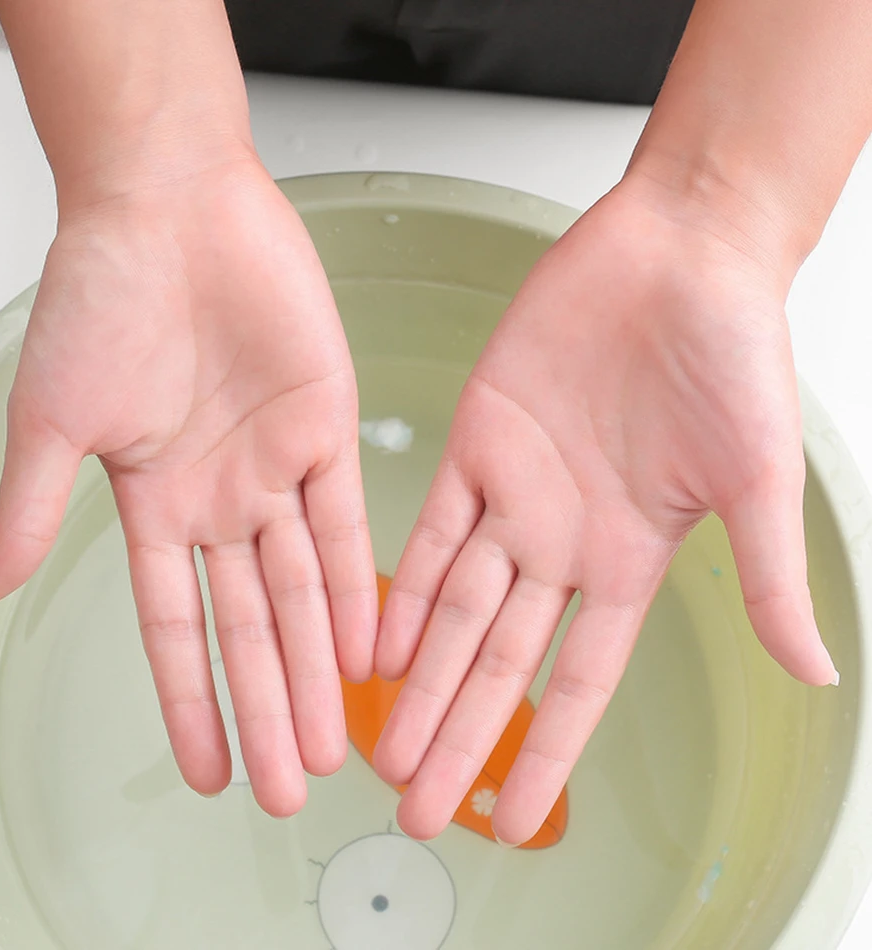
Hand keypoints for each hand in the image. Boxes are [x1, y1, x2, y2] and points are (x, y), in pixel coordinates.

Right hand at [0, 157, 376, 813]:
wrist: (168, 211)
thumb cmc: (102, 298)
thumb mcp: (53, 422)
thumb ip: (33, 515)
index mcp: (155, 505)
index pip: (178, 630)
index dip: (192, 703)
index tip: (212, 771)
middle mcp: (223, 499)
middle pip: (253, 629)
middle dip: (270, 710)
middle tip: (289, 788)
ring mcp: (277, 469)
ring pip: (306, 592)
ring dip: (320, 670)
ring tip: (335, 743)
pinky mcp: (327, 427)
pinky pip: (349, 525)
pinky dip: (361, 586)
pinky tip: (373, 649)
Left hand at [372, 179, 837, 844]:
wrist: (679, 254)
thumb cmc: (734, 355)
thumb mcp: (757, 480)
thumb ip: (766, 579)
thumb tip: (820, 674)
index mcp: (626, 561)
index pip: (575, 682)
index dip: (542, 752)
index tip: (512, 820)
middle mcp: (561, 541)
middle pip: (497, 661)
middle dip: (457, 735)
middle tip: (414, 808)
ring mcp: (514, 495)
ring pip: (452, 606)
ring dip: (418, 677)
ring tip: (382, 747)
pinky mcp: (475, 441)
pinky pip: (428, 528)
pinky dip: (399, 582)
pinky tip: (373, 640)